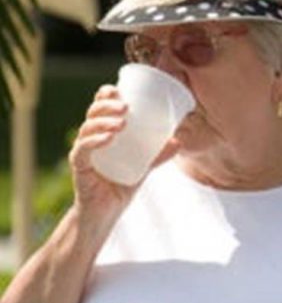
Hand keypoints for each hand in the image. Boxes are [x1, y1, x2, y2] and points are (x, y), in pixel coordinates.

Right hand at [68, 85, 178, 221]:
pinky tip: (109, 137)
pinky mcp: (80, 168)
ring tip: (122, 121)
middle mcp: (89, 140)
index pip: (99, 109)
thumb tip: (179, 141)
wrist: (106, 213)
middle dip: (107, 105)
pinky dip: (95, 142)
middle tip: (126, 105)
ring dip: (104, 122)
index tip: (117, 88)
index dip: (105, 96)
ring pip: (87, 130)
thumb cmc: (121, 185)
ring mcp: (83, 153)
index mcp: (102, 134)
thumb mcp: (143, 167)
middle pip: (92, 114)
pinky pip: (83, 151)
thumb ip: (157, 154)